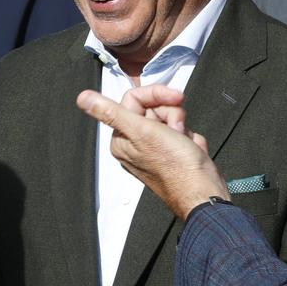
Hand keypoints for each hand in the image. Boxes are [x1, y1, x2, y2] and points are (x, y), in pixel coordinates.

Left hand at [76, 86, 227, 221]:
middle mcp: (136, 143)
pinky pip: (183, 131)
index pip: (134, 99)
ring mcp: (156, 147)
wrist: (204, 191)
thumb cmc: (175, 166)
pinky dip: (191, 138)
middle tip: (177, 129)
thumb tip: (82, 98)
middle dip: (172, 114)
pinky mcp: (173, 151)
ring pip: (171, 117)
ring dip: (183, 126)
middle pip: (154, 107)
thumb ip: (111, 113)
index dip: (157, 94)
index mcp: (123, 138)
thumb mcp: (142, 132)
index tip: (176, 96)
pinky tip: (191, 150)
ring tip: (184, 143)